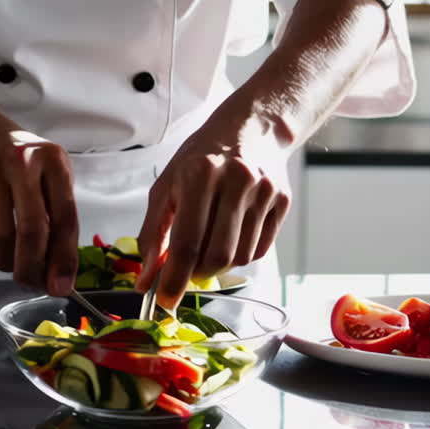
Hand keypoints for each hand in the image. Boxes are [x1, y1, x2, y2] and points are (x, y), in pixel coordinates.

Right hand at [0, 104, 77, 294]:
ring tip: (10, 266)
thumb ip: (56, 212)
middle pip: (33, 230)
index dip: (65, 257)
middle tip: (31, 284)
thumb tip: (60, 269)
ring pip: (2, 235)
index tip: (62, 286)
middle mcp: (22, 162)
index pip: (65, 217)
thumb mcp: (45, 171)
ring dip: (7, 261)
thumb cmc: (16, 158)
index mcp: (53, 161)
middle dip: (33, 267)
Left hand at [135, 106, 289, 307]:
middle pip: (218, 255)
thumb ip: (152, 234)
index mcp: (201, 174)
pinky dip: (241, 254)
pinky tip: (232, 232)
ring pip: (240, 257)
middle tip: (188, 272)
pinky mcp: (283, 200)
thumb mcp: (167, 187)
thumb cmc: (201, 159)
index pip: (188, 241)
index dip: (175, 278)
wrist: (250, 128)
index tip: (165, 300)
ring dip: (219, 264)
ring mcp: (264, 190)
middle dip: (198, 274)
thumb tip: (146, 281)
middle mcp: (237, 180)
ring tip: (210, 241)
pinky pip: (260, 249)